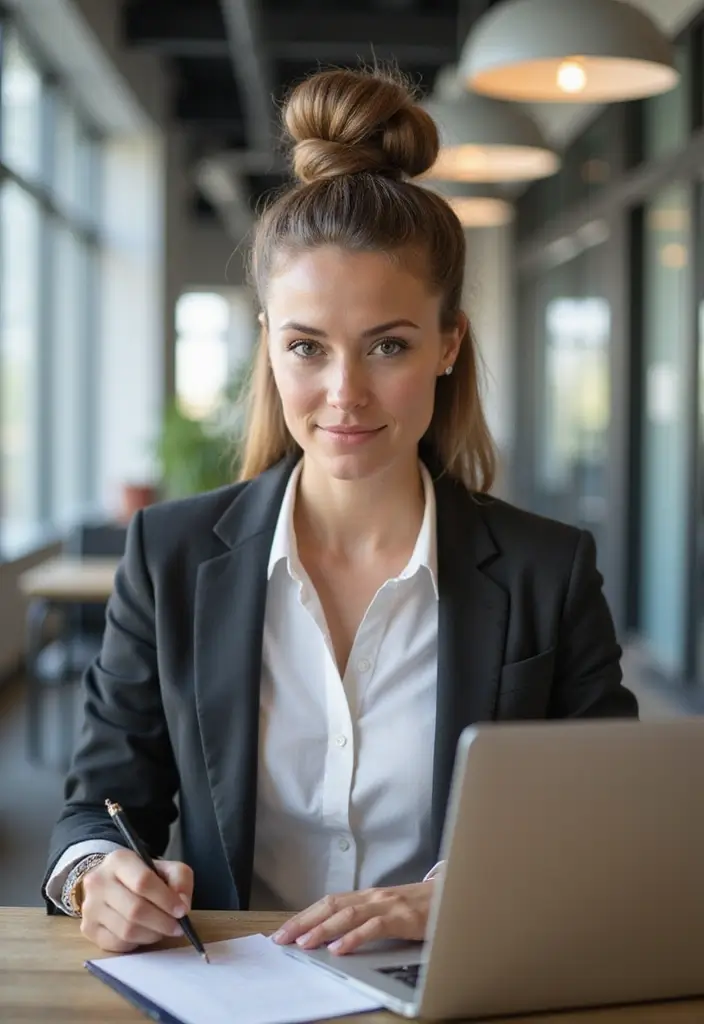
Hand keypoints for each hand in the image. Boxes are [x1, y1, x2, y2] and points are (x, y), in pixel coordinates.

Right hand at [79, 849, 193, 953]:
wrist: (111, 882)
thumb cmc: (142, 876)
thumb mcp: (165, 868)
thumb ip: (180, 880)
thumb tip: (182, 905)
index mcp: (119, 860)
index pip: (143, 882)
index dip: (166, 899)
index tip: (182, 910)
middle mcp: (98, 882)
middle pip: (135, 909)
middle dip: (161, 922)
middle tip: (177, 927)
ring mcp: (90, 907)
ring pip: (126, 930)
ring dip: (151, 934)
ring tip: (162, 930)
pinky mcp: (88, 929)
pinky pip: (117, 944)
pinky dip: (137, 943)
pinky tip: (145, 934)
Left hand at [271, 881, 433, 955]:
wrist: (459, 896)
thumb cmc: (425, 908)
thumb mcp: (392, 912)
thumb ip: (369, 920)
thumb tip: (337, 937)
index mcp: (370, 896)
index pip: (330, 902)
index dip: (305, 915)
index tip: (284, 931)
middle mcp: (375, 896)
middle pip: (331, 905)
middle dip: (304, 921)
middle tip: (281, 938)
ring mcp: (390, 905)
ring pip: (349, 914)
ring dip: (323, 929)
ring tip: (304, 944)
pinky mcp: (405, 918)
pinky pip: (374, 927)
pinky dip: (354, 937)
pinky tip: (339, 949)